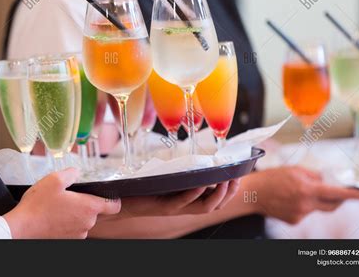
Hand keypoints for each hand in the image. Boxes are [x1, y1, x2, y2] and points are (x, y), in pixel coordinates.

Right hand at [3, 168, 120, 238]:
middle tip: (69, 196)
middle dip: (85, 202)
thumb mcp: (54, 180)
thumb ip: (71, 173)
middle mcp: (86, 223)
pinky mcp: (67, 240)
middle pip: (95, 211)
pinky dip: (67, 222)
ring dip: (74, 213)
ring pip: (83, 220)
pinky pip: (73, 228)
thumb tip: (76, 172)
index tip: (109, 195)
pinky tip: (54, 215)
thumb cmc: (37, 206)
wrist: (21, 228)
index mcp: (88, 208)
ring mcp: (77, 234)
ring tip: (58, 206)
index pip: (114, 206)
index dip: (113, 199)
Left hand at [103, 179, 239, 218]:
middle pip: (215, 205)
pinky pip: (183, 201)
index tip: (238, 175)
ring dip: (217, 194)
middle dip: (229, 192)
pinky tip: (201, 183)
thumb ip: (179, 168)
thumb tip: (192, 151)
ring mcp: (175, 207)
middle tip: (236, 178)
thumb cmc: (143, 187)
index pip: (215, 198)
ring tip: (224, 181)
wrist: (121, 200)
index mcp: (187, 199)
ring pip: (204, 207)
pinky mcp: (163, 206)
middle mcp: (184, 206)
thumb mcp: (165, 176)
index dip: (229, 190)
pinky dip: (194, 193)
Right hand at [248, 166, 358, 223]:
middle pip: (331, 205)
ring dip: (314, 200)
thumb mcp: (293, 170)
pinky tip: (289, 200)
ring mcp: (300, 214)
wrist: (253, 194)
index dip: (351, 195)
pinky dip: (303, 206)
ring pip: (317, 208)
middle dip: (337, 199)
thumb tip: (325, 181)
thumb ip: (312, 175)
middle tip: (336, 192)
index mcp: (307, 189)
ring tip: (296, 192)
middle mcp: (305, 204)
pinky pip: (306, 213)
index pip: (336, 193)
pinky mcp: (294, 220)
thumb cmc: (270, 179)